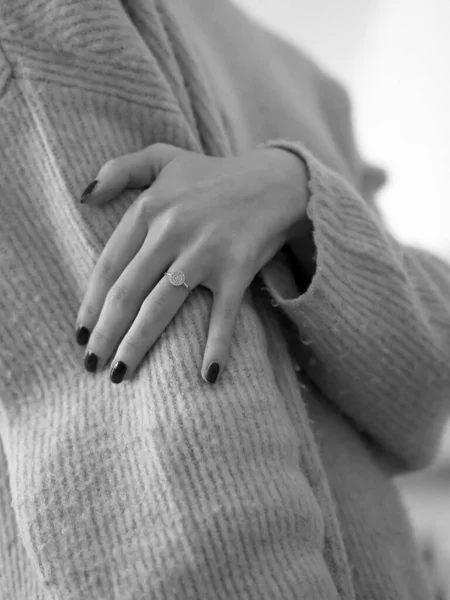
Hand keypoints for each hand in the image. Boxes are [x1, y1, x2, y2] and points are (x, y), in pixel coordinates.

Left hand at [76, 143, 308, 383]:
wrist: (274, 181)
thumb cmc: (214, 175)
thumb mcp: (164, 158)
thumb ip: (119, 169)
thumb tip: (83, 197)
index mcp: (150, 209)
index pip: (109, 266)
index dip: (90, 303)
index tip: (79, 334)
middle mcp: (172, 232)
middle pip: (127, 292)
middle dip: (104, 333)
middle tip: (91, 365)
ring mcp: (205, 252)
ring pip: (161, 307)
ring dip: (137, 345)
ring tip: (119, 375)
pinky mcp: (237, 269)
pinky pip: (222, 314)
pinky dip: (217, 346)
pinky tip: (207, 376)